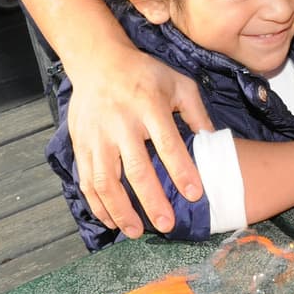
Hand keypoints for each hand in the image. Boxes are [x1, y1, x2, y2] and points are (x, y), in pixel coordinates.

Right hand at [67, 47, 213, 238]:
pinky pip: (86, 180)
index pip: (168, 144)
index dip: (181, 171)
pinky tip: (110, 220)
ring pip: (105, 180)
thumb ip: (196, 112)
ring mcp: (97, 136)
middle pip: (136, 168)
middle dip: (152, 201)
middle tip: (166, 226)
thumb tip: (213, 140)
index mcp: (149, 106)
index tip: (194, 195)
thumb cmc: (145, 74)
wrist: (98, 61)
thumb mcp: (178, 82)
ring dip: (120, 210)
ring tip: (135, 232)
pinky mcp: (80, 144)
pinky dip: (97, 204)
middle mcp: (121, 123)